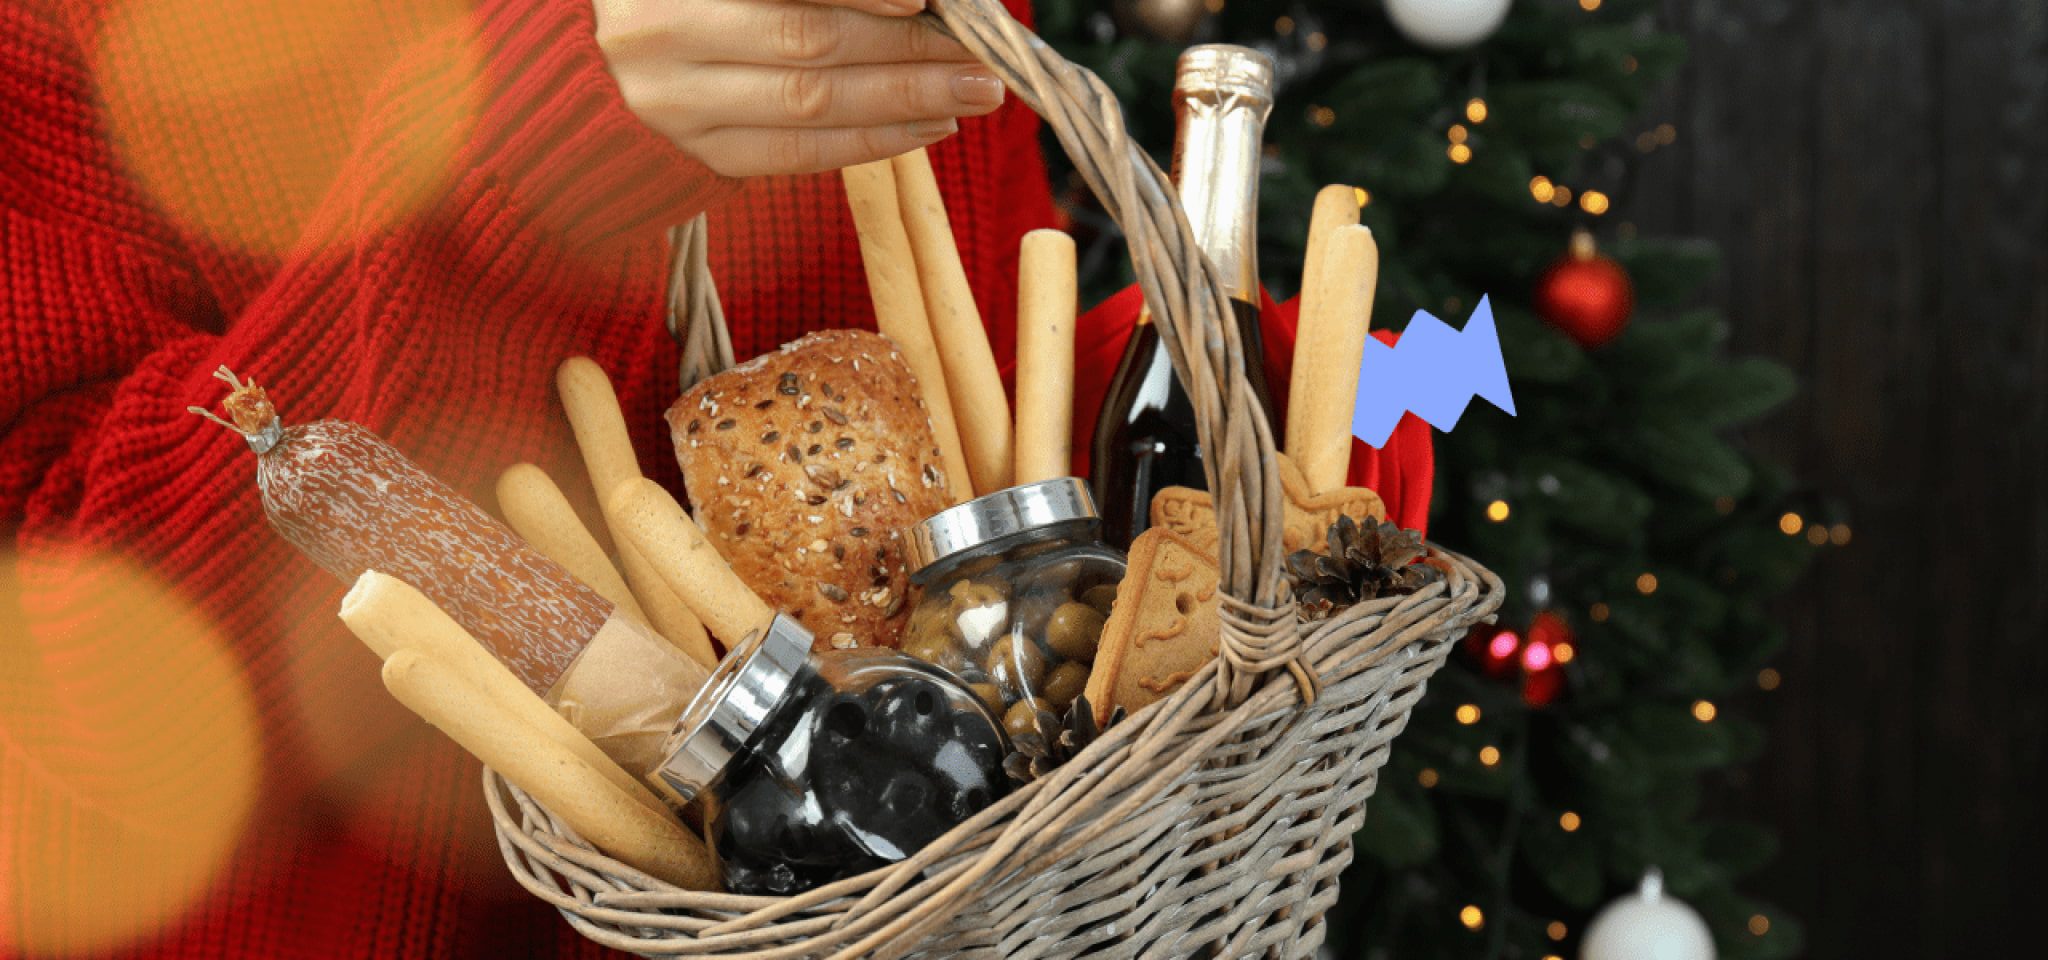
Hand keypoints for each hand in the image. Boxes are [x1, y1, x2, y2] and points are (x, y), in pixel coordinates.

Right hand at [595, 0, 1002, 176]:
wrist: (564, 76)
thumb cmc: (658, 5)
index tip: (925, 1)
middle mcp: (660, 37)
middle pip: (808, 45)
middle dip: (906, 52)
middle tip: (979, 54)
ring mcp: (671, 105)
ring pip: (808, 107)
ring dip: (903, 102)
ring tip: (969, 93)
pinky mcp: (693, 156)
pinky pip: (793, 156)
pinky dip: (867, 142)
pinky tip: (924, 128)